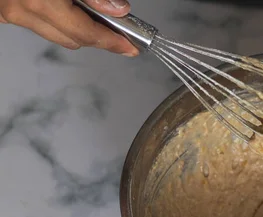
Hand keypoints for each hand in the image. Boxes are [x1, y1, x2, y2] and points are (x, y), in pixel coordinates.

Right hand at [0, 0, 137, 55]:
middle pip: (73, 40)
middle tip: (120, 33)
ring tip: (93, 16)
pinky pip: (37, 25)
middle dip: (98, 37)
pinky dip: (56, 20)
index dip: (112, 42)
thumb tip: (118, 9)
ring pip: (56, 35)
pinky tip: (65, 8)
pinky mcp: (2, 13)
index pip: (86, 33)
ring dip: (77, 28)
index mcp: (41, 0)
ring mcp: (10, 14)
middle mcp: (22, 10)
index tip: (130, 47)